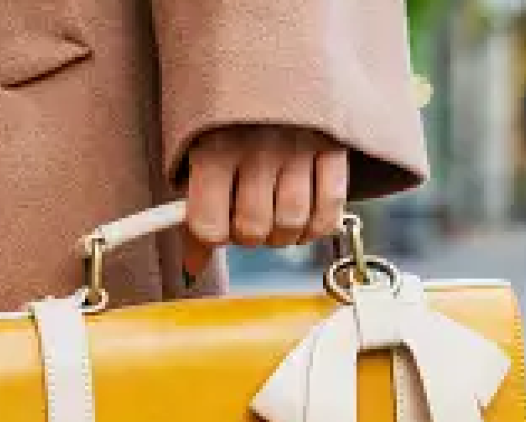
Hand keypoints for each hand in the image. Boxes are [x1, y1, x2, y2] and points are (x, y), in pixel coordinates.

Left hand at [182, 126, 349, 280]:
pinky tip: (306, 215)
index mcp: (212, 148)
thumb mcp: (199, 148)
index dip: (213, 237)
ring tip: (276, 213)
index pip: (208, 227)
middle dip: (249, 235)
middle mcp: (256, 149)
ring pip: (292, 226)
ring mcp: (299, 149)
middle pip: (253, 231)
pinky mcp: (333, 148)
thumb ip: (195, 207)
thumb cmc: (230, 112)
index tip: (216, 225)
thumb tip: (192, 270)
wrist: (275, 47)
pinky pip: (330, 211)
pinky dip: (318, 224)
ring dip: (283, 233)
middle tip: (248, 216)